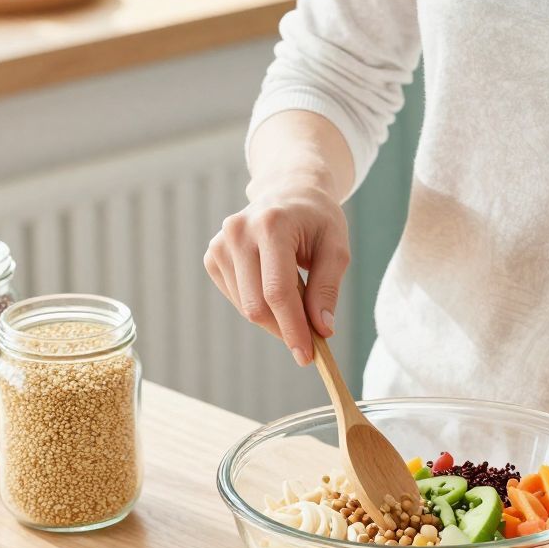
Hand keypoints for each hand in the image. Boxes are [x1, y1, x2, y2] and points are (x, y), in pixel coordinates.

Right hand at [204, 184, 349, 364]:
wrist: (288, 191)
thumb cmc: (317, 219)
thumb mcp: (336, 248)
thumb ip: (327, 288)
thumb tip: (321, 330)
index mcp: (271, 225)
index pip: (277, 291)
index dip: (292, 328)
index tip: (306, 356)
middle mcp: (238, 232)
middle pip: (257, 305)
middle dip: (285, 330)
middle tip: (309, 341)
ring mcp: (220, 244)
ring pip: (246, 307)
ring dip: (274, 318)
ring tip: (297, 298)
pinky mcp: (212, 256)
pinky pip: (237, 299)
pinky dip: (259, 306)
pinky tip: (274, 287)